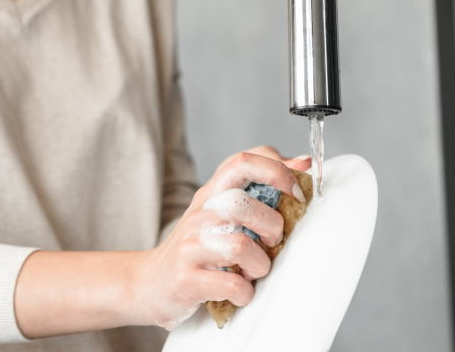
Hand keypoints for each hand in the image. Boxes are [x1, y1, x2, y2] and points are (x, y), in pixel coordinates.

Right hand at [131, 148, 307, 329]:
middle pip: (244, 203)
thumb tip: (304, 163)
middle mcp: (199, 214)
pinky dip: (245, 293)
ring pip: (241, 246)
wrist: (150, 282)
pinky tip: (240, 292)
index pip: (243, 161)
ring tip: (253, 272)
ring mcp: (190, 246)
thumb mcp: (222, 213)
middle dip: (272, 227)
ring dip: (260, 265)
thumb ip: (260, 189)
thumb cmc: (198, 248)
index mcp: (211, 194)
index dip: (278, 171)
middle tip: (272, 244)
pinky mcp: (187, 279)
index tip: (296, 195)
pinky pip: (232, 285)